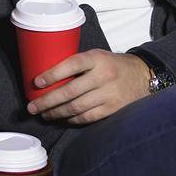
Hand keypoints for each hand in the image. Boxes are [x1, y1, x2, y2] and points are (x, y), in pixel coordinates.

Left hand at [25, 50, 151, 124]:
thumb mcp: (96, 56)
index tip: (36, 82)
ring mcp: (109, 94)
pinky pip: (87, 117)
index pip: (71, 65)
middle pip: (69, 91)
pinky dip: (72, 119)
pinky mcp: (113, 108)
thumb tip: (46, 76)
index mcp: (96, 59)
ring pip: (76, 107)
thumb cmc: (111, 64)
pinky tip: (62, 119)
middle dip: (47, 101)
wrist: (143, 75)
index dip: (51, 75)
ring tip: (44, 114)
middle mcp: (103, 76)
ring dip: (56, 113)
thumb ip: (77, 64)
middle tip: (32, 107)